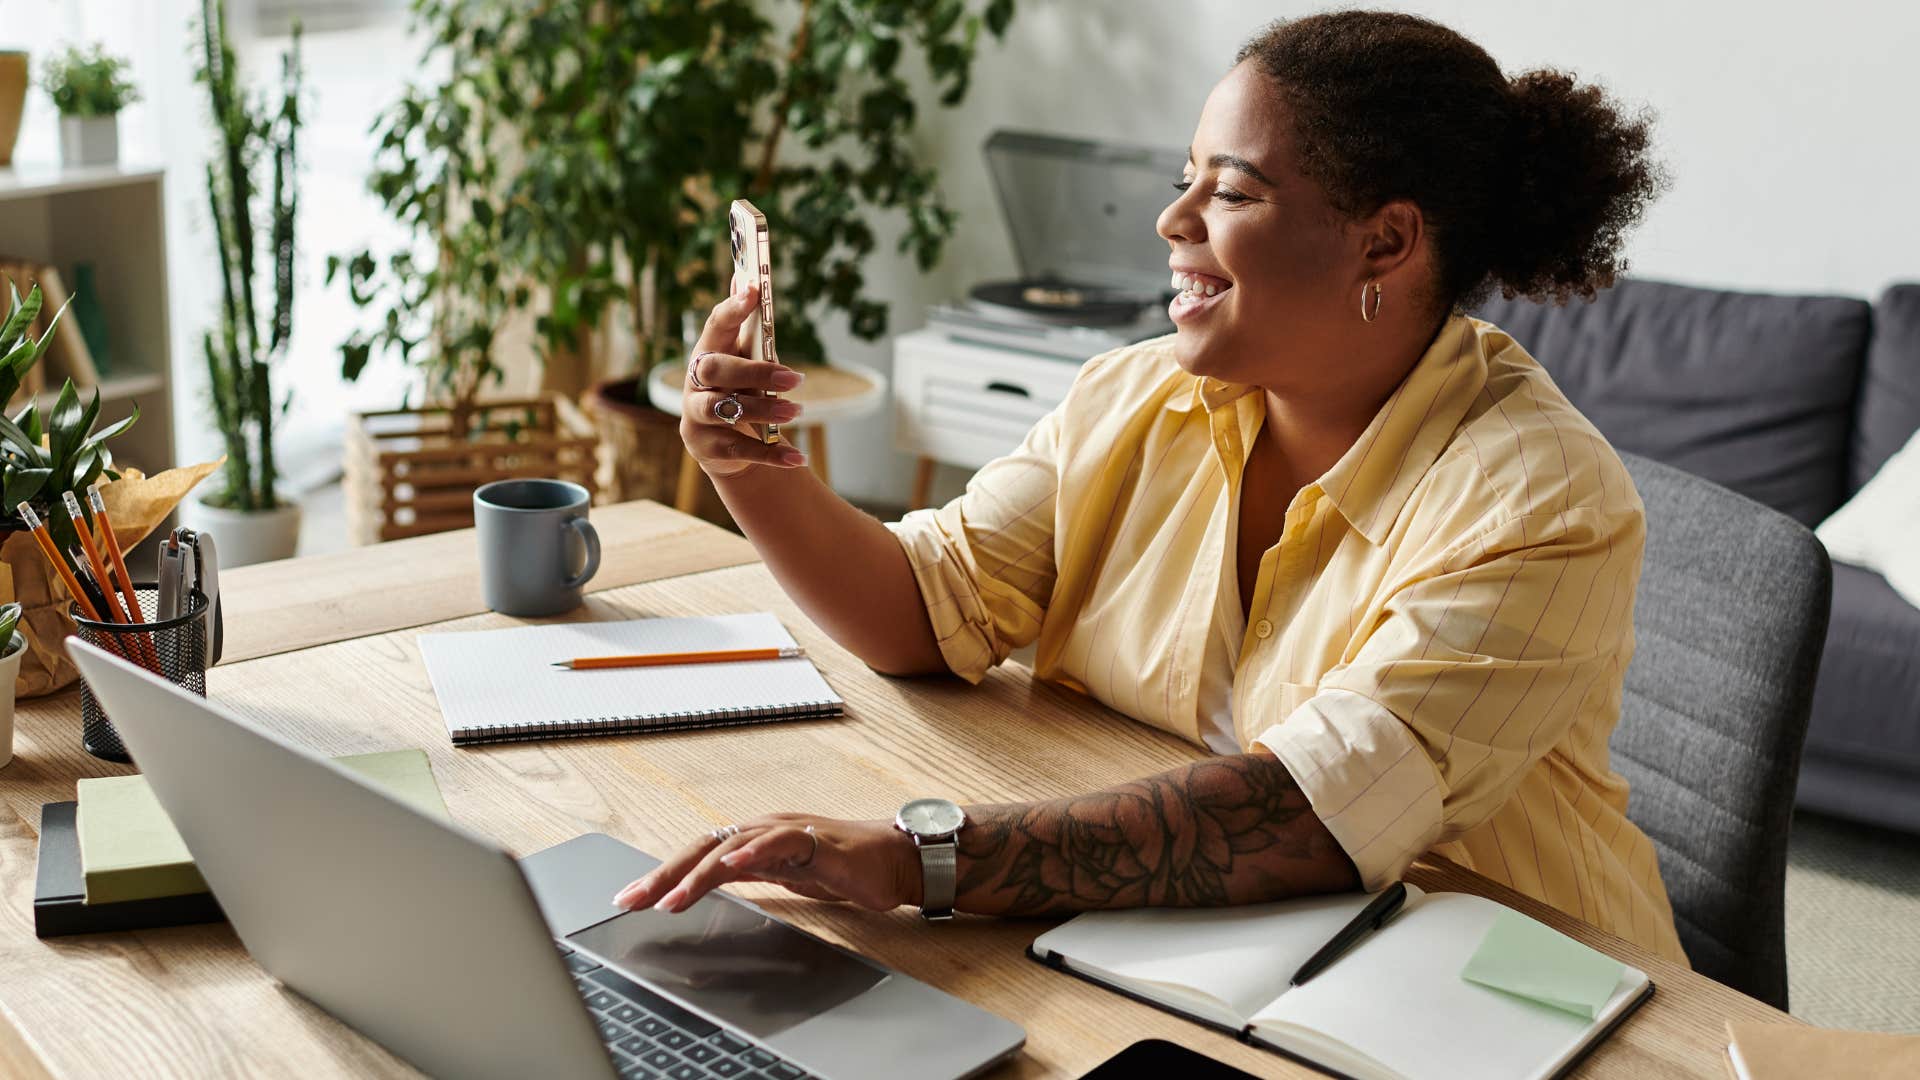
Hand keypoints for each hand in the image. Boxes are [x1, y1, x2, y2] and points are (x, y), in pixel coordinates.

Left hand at [611, 814, 922, 914]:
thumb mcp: (785, 877)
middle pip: (703, 848)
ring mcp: (788, 831)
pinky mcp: (816, 839)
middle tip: (630, 900)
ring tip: (670, 898)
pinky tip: (734, 863)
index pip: (697, 856)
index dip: (662, 876)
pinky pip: (780, 841)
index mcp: (752, 841)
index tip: (629, 900)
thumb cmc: (843, 868)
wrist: (894, 860)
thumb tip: (711, 888)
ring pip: (732, 845)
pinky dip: (755, 850)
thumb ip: (751, 877)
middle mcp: (763, 830)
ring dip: (697, 873)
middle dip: (663, 875)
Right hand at [680, 281, 807, 478]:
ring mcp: (696, 416)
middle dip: (755, 372)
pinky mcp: (707, 447)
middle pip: (715, 371)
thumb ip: (744, 324)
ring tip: (797, 411)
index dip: (731, 309)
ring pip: (723, 410)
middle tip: (795, 377)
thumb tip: (743, 276)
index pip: (714, 326)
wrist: (724, 443)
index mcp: (706, 353)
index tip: (754, 291)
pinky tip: (798, 457)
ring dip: (762, 410)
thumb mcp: (742, 357)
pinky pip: (739, 450)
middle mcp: (694, 383)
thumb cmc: (737, 389)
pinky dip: (771, 455)